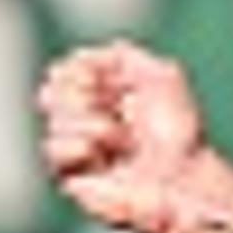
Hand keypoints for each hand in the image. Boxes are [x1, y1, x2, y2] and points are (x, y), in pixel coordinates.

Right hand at [39, 39, 232, 232]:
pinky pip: (52, 150)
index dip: (77, 70)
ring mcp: (79, 149)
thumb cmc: (178, 132)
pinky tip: (94, 148)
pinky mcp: (72, 177)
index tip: (98, 76)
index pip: (65, 72)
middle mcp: (88, 121)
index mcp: (105, 95)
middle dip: (76, 94)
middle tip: (109, 105)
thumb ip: (123, 55)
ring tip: (116, 134)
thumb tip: (80, 56)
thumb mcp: (162, 75)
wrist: (182, 176)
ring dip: (84, 121)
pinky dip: (72, 144)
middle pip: (50, 93)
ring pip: (54, 121)